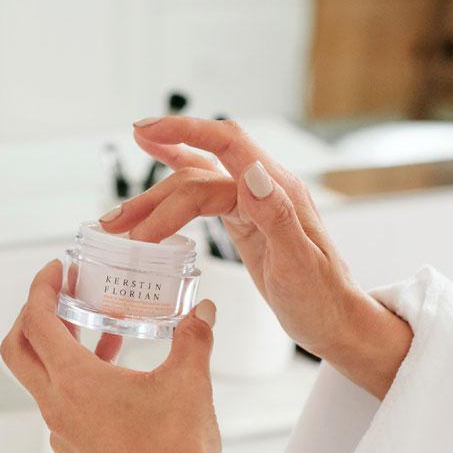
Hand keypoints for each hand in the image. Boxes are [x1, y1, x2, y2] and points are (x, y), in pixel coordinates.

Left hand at [1, 261, 222, 452]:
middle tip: (62, 291)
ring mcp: (63, 430)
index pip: (35, 322)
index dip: (40, 288)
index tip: (57, 269)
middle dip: (34, 313)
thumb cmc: (178, 450)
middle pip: (19, 348)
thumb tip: (203, 307)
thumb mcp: (190, 380)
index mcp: (74, 382)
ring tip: (97, 322)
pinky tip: (114, 365)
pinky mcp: (76, 448)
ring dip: (58, 343)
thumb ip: (194, 335)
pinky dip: (74, 373)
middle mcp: (57, 406)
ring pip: (40, 375)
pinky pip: (60, 399)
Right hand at [99, 117, 412, 399]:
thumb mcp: (301, 266)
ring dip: (152, 198)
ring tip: (116, 220)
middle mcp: (262, 186)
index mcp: (278, 190)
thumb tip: (252, 173)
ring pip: (192, 183)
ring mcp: (250, 199)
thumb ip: (277, 217)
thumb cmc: (323, 300)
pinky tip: (155, 159)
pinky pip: (201, 189)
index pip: (227, 143)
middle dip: (153, 195)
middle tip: (116, 223)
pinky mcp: (241, 215)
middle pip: (197, 173)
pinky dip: (173, 175)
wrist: (336, 322)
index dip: (186, 131)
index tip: (147, 132)